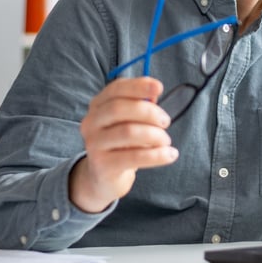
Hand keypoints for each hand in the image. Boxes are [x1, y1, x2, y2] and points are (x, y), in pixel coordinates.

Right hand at [69, 77, 178, 212]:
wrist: (104, 176)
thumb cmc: (122, 142)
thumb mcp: (130, 121)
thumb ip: (141, 105)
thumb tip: (154, 92)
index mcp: (98, 105)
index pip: (116, 89)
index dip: (138, 86)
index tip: (159, 87)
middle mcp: (91, 122)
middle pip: (119, 108)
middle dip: (149, 112)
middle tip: (166, 121)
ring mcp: (94, 144)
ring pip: (128, 132)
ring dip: (155, 135)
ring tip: (166, 140)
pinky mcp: (103, 166)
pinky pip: (134, 157)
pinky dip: (157, 155)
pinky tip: (170, 154)